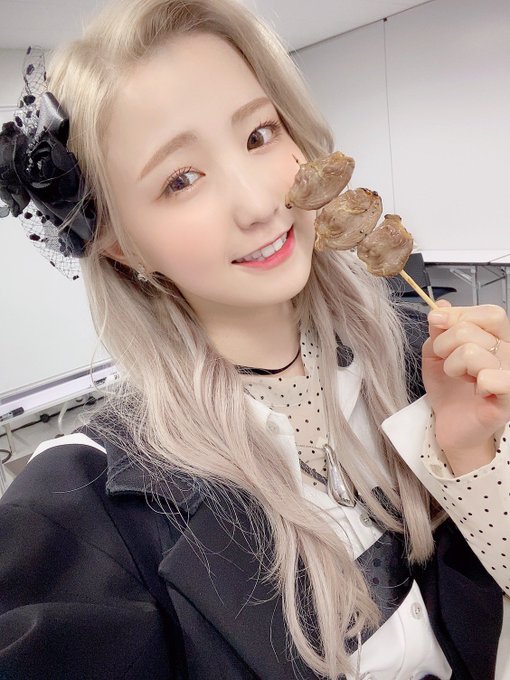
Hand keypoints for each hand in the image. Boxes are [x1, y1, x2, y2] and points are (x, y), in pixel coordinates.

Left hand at [422, 300, 509, 474]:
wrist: (450, 425)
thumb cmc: (448, 389)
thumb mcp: (436, 354)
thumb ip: (439, 329)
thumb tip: (441, 305)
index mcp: (496, 338)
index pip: (490, 313)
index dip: (459, 314)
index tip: (436, 321)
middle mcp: (508, 353)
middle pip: (471, 330)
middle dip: (445, 346)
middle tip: (449, 364)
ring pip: (471, 353)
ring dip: (454, 368)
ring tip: (462, 380)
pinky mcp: (509, 399)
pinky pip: (490, 379)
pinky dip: (475, 385)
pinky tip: (477, 393)